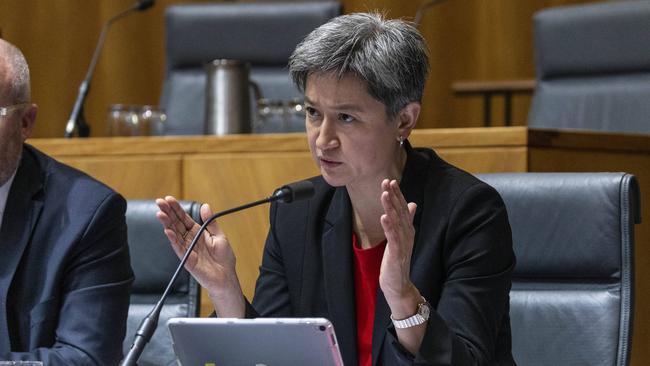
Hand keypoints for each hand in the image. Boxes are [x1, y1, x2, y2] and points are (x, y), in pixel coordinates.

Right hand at [155, 196, 244, 316]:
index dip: (176, 209)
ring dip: (167, 224)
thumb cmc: (224, 258)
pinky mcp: (187, 259)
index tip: (168, 199)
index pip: (184, 218)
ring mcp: (187, 249)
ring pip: (174, 234)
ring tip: (160, 214)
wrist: (226, 276)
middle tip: (159, 202)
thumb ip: (210, 222)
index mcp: (197, 232)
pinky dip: (173, 239)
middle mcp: (190, 239)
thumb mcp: (219, 236)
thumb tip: (205, 206)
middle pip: (176, 223)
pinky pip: (178, 248)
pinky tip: (167, 231)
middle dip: (168, 212)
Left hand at [378, 179, 420, 314]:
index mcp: (408, 230)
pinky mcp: (397, 254)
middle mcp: (407, 234)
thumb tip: (412, 203)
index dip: (397, 195)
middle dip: (394, 196)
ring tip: (384, 194)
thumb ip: (407, 220)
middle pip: (401, 212)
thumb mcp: (401, 237)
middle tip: (387, 181)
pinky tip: (384, 217)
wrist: (399, 285)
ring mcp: (403, 244)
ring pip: (397, 222)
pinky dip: (389, 227)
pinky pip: (393, 238)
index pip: (403, 208)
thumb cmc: (398, 260)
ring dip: (391, 207)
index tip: (390, 181)